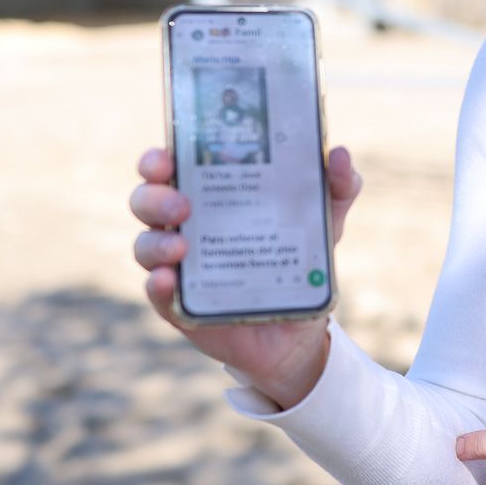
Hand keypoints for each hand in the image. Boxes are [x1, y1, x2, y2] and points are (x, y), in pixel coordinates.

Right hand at [128, 144, 364, 406]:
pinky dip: (157, 286)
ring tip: (182, 248)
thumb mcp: (325, 220)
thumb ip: (338, 186)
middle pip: (146, 202)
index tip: (166, 157)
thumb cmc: (300, 259)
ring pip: (145, 247)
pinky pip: (158, 295)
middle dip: (155, 198)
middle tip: (183, 205)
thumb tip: (340, 155)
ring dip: (156, 244)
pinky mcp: (180, 307)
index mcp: (210, 194)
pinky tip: (167, 280)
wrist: (303, 329)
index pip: (168, 167)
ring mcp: (179, 267)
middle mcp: (185, 226)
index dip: (156, 159)